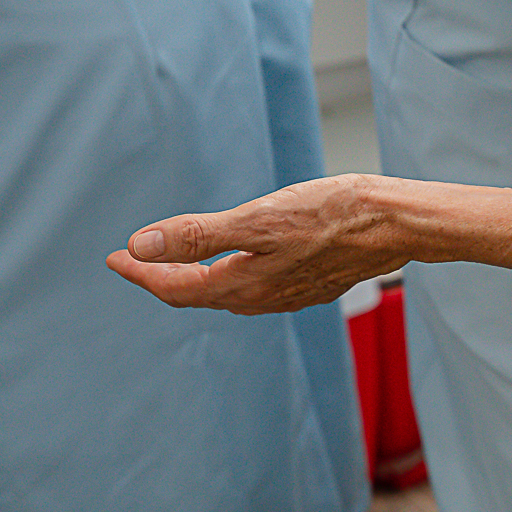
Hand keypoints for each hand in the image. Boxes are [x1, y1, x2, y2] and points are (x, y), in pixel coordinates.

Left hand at [106, 173, 407, 313]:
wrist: (397, 224)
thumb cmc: (333, 214)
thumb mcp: (258, 218)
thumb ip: (198, 235)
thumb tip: (140, 247)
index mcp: (244, 284)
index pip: (175, 286)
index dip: (140, 272)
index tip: (114, 258)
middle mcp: (264, 297)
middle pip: (199, 294)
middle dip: (163, 277)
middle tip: (136, 259)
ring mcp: (291, 294)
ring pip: (229, 294)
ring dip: (198, 280)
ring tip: (179, 264)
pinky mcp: (314, 283)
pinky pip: (259, 289)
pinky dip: (234, 277)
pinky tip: (242, 263)